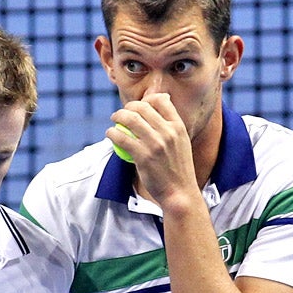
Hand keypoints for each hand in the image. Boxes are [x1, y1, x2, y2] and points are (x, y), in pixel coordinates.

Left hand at [108, 93, 198, 209]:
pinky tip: (110, 134)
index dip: (147, 99)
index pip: (161, 101)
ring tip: (113, 120)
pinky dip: (112, 133)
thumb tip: (159, 109)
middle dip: (128, 107)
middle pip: (142, 107)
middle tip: (121, 113)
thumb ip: (171, 128)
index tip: (139, 106)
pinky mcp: (143, 156)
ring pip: (130, 119)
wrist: (179, 193)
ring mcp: (155, 143)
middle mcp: (168, 132)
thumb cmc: (178, 169)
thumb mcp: (182, 144)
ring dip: (117, 116)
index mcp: (178, 126)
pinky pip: (122, 138)